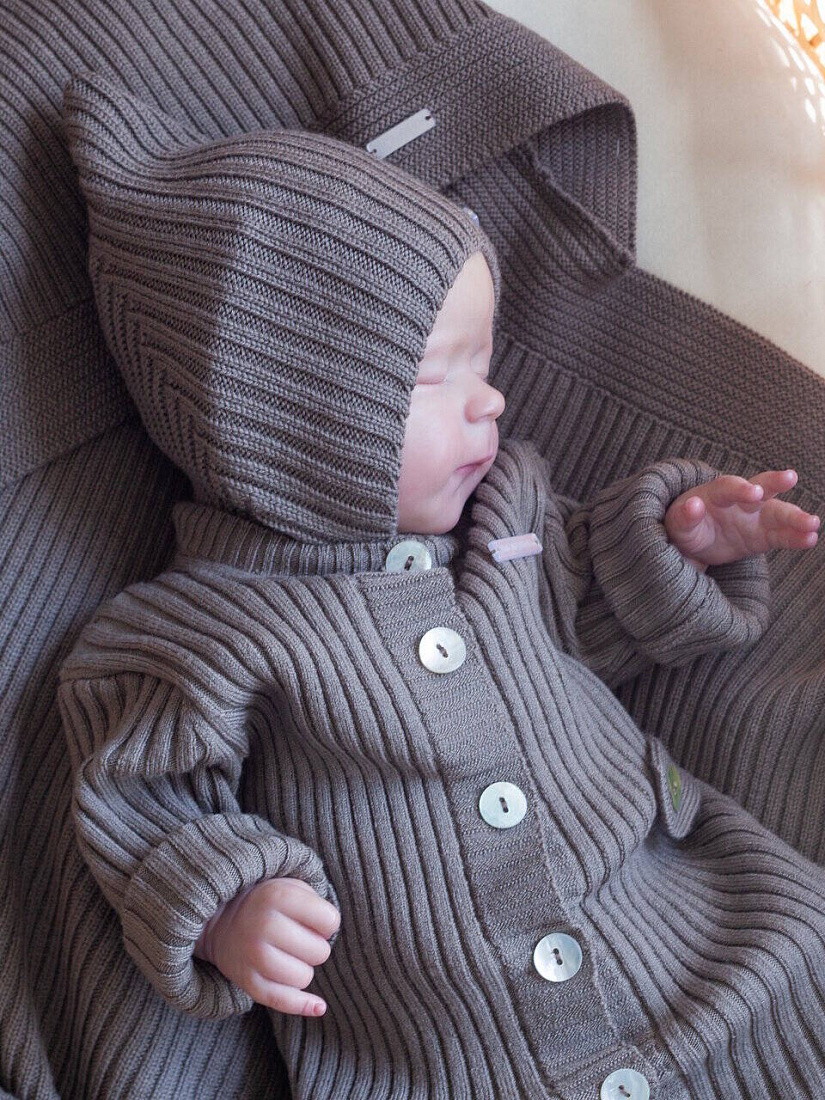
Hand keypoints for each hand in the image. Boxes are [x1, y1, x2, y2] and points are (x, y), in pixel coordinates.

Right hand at [195, 877, 339, 1016]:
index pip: (330, 920)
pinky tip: (318, 1006)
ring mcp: (253, 956)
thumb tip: (330, 936)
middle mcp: (264, 925)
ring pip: (304, 978)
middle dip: (317, 947)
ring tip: (290, 955)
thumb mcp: (290, 886)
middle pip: (320, 952)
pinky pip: (283, 1001)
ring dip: (304, 969)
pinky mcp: (247, 981)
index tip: (315, 921)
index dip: (328, 923)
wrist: (222, 920)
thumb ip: (315, 903)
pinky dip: (303, 1005)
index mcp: (278, 896)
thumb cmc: (269, 904)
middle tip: (301, 939)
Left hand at [664, 469, 819, 569]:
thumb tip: (692, 505)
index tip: (754, 493)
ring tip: (813, 523)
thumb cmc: (685, 526)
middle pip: (761, 487)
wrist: (694, 542)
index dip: (740, 489)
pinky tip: (810, 539)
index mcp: (716, 493)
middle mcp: (741, 500)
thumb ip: (684, 516)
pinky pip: (783, 535)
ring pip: (778, 511)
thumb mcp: (677, 523)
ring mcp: (756, 516)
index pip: (729, 486)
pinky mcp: (765, 535)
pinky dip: (796, 537)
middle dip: (775, 483)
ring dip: (795, 516)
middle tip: (790, 478)